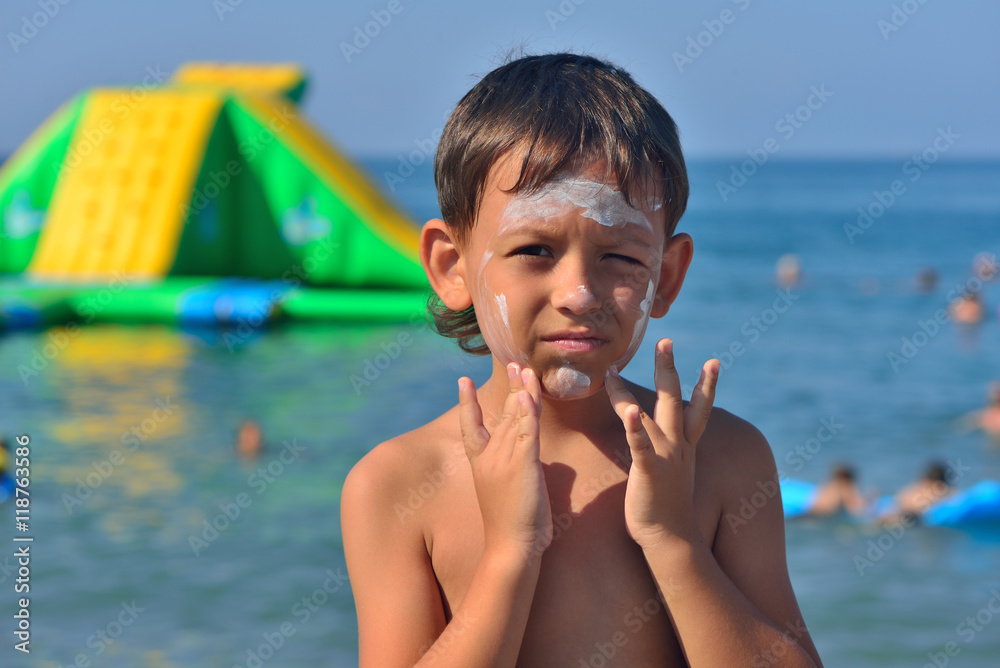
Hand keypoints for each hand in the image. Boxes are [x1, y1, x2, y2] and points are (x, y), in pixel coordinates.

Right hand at [458, 364, 552, 560]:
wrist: (511, 548)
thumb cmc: (513, 527)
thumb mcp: (509, 492)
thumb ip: (517, 471)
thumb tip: (533, 462)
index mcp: (482, 465)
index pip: (470, 427)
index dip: (467, 403)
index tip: (462, 381)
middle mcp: (490, 458)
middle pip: (500, 414)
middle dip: (508, 387)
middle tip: (513, 363)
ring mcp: (505, 460)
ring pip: (515, 417)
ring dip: (522, 390)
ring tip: (524, 369)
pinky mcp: (522, 465)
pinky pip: (526, 431)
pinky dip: (526, 411)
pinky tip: (527, 394)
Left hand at [605, 338, 718, 549]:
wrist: (671, 541)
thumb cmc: (665, 509)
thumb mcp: (671, 475)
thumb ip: (666, 456)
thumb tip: (659, 446)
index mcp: (684, 447)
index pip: (698, 409)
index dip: (707, 386)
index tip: (714, 361)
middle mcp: (678, 446)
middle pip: (676, 400)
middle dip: (669, 369)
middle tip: (665, 341)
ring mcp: (666, 456)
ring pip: (651, 414)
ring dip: (632, 390)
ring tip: (616, 368)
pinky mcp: (650, 470)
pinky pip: (640, 443)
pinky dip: (633, 425)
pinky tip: (627, 409)